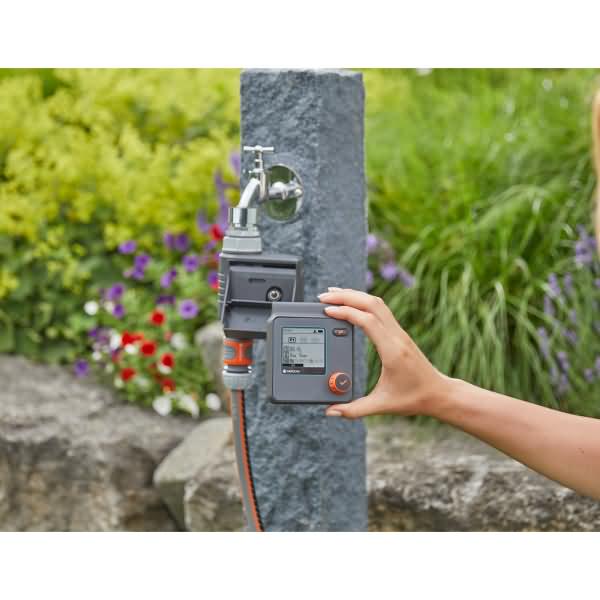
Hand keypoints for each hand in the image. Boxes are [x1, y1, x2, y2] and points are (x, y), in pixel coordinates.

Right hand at [318, 288, 446, 418]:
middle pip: (372, 304)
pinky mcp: (399, 333)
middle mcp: (397, 337)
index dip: (346, 312)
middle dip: (346, 296)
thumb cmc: (414, 399)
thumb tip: (331, 411)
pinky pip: (380, 309)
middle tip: (324, 297)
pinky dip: (363, 301)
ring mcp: (400, 332)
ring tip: (333, 295)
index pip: (368, 321)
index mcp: (392, 351)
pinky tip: (352, 304)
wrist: (439, 394)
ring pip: (377, 303)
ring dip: (355, 295)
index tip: (328, 312)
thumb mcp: (382, 406)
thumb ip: (354, 410)